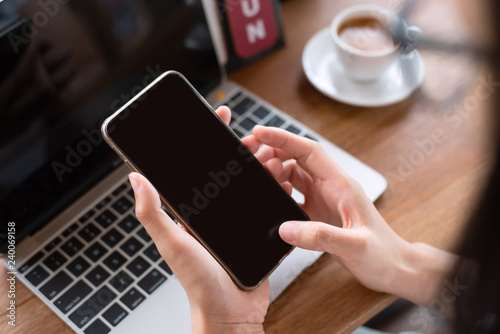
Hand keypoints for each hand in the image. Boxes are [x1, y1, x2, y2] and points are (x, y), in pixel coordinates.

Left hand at [130, 106, 266, 333]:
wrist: (231, 313)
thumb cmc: (199, 284)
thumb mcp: (172, 244)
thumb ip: (152, 213)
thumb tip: (135, 179)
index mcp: (190, 211)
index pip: (197, 167)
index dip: (205, 140)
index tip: (216, 117)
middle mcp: (212, 213)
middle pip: (227, 171)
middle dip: (242, 149)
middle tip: (254, 137)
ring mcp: (234, 220)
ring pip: (249, 183)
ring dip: (261, 165)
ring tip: (272, 154)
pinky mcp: (254, 231)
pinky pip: (265, 203)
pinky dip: (274, 187)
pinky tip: (282, 178)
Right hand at [242, 125, 457, 305]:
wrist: (395, 269)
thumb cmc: (383, 254)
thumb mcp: (355, 246)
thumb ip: (321, 236)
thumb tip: (286, 229)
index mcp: (341, 185)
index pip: (309, 152)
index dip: (283, 139)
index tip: (260, 133)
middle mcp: (331, 188)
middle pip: (297, 159)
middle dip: (272, 152)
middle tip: (249, 155)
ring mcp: (324, 200)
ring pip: (294, 175)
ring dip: (275, 173)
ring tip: (258, 178)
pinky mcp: (319, 214)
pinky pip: (294, 196)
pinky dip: (280, 193)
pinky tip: (271, 200)